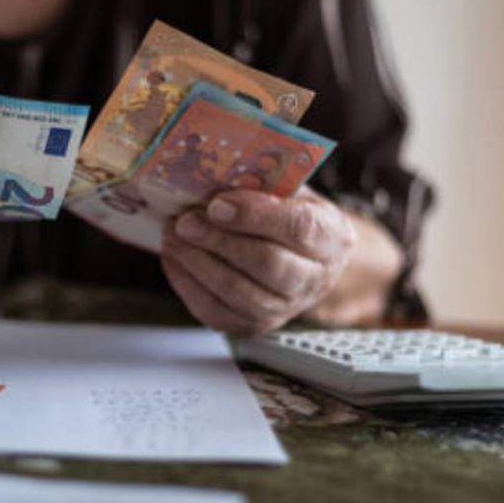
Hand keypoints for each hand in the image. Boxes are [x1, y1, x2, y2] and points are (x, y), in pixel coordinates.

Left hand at [161, 189, 355, 335]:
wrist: (301, 259)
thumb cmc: (289, 216)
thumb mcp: (288, 190)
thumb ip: (260, 184)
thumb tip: (212, 177)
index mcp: (331, 237)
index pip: (299, 228)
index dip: (254, 216)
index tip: (217, 204)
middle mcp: (315, 279)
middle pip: (268, 265)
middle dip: (219, 241)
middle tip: (184, 222)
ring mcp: (286, 308)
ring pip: (239, 293)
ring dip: (197, 263)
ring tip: (172, 237)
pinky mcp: (254, 325)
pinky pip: (216, 312)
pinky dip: (188, 285)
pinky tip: (174, 260)